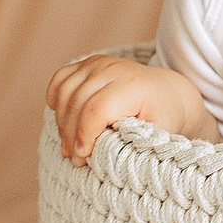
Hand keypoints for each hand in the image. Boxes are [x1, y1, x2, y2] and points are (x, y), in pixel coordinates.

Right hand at [45, 55, 213, 163]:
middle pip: (77, 103)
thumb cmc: (163, 116)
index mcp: (133, 86)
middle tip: (76, 159)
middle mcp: (113, 69)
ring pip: (64, 92)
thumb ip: (131, 144)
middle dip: (71, 135)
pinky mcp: (86, 64)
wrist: (166, 91)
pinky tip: (62, 119)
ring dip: (62, 123)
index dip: (84, 135)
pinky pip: (59, 80)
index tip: (83, 158)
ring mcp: (97, 63)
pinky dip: (56, 100)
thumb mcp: (157, 134)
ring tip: (69, 146)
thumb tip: (102, 158)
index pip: (96, 110)